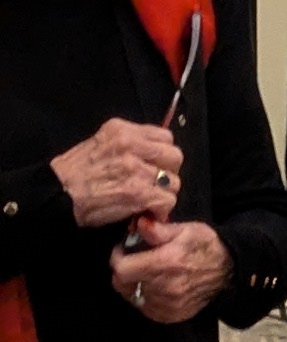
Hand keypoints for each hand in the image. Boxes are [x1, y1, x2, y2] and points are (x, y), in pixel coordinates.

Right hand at [50, 119, 183, 228]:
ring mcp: (135, 169)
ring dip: (164, 194)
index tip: (155, 165)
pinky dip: (160, 209)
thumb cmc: (76, 173)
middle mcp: (131, 145)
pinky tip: (146, 211)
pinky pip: (167, 200)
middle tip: (155, 184)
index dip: (163, 154)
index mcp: (122, 130)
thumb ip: (129, 145)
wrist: (58, 194)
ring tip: (147, 199)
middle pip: (174, 156)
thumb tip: (154, 155)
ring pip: (174, 181)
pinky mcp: (138, 192)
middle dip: (169, 173)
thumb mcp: (100, 144)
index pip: (165, 137)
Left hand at [109, 218, 232, 323]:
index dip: (117, 257)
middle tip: (133, 262)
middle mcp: (165, 288)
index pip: (121, 269)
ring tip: (145, 274)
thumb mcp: (184, 229)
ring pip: (132, 297)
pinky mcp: (172, 315)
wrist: (229, 270)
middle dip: (123, 272)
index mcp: (165, 263)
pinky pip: (146, 309)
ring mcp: (169, 305)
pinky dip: (145, 299)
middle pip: (123, 285)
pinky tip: (154, 288)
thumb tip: (140, 224)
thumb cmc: (205, 246)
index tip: (123, 251)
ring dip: (133, 286)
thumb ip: (158, 229)